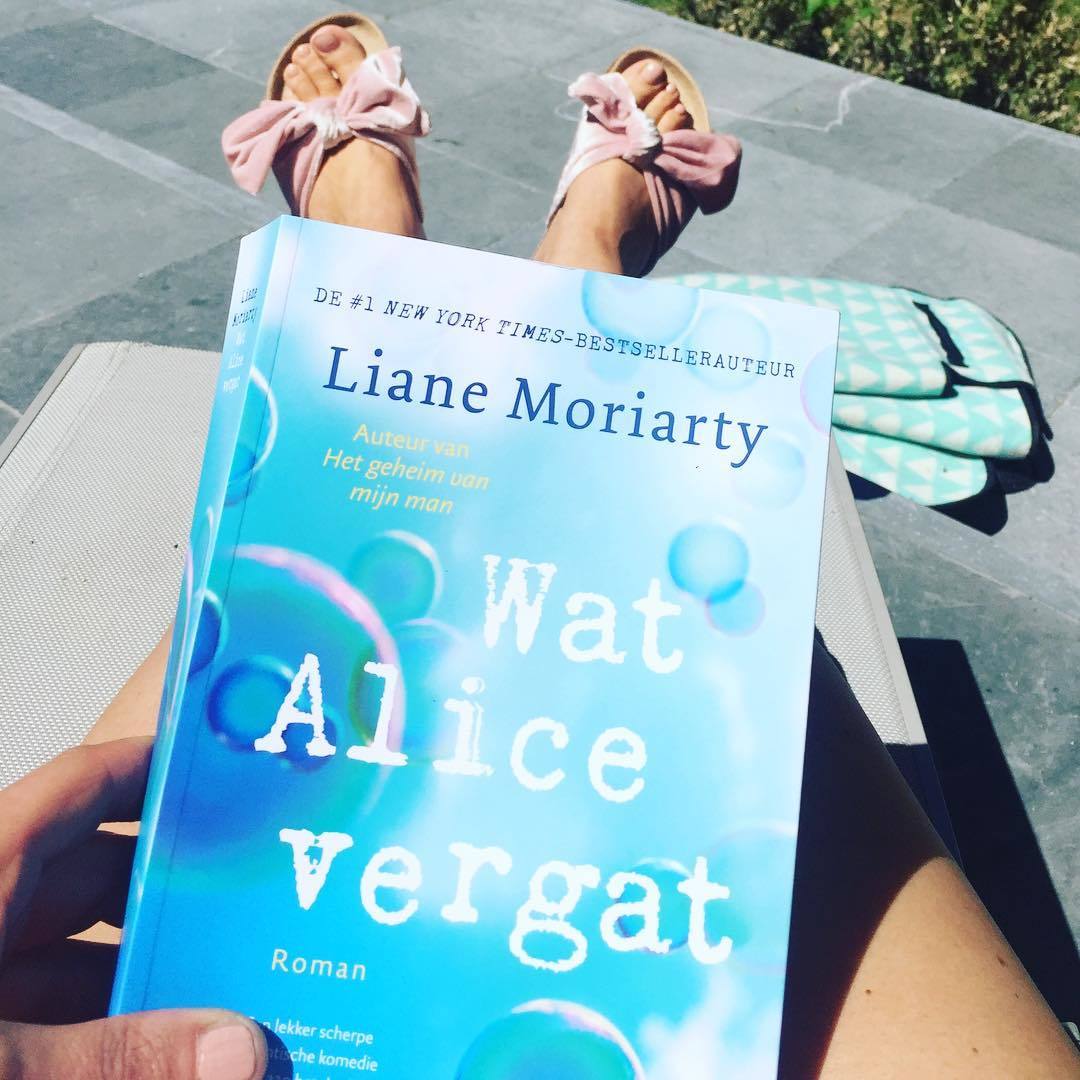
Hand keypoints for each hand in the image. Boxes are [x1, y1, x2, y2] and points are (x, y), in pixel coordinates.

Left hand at [0, 737, 266, 1078]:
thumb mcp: (2, 1064)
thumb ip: (119, 1054)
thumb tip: (239, 1048)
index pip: (82, 787)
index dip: (155, 768)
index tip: (226, 773)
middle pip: (96, 874)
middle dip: (176, 896)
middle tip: (253, 908)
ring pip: (78, 951)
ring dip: (147, 976)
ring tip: (225, 1000)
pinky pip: (51, 1010)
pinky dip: (106, 1028)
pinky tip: (166, 1056)